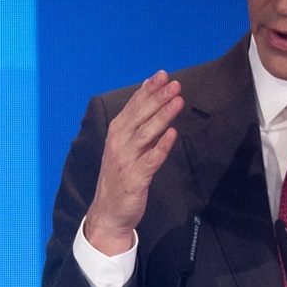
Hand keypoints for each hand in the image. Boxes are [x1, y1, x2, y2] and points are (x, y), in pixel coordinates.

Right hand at [84, 71, 183, 255]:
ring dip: (162, 116)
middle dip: (158, 98)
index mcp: (117, 132)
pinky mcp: (136, 177)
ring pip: (146, 133)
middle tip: (175, 84)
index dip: (148, 89)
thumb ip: (137, 121)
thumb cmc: (120, 174)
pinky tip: (173, 134)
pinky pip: (151, 159)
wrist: (109, 212)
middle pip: (140, 116)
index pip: (133, 105)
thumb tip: (150, 93)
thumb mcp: (124, 144)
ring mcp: (126, 159)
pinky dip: (162, 146)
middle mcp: (119, 142)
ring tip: (178, 101)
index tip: (162, 75)